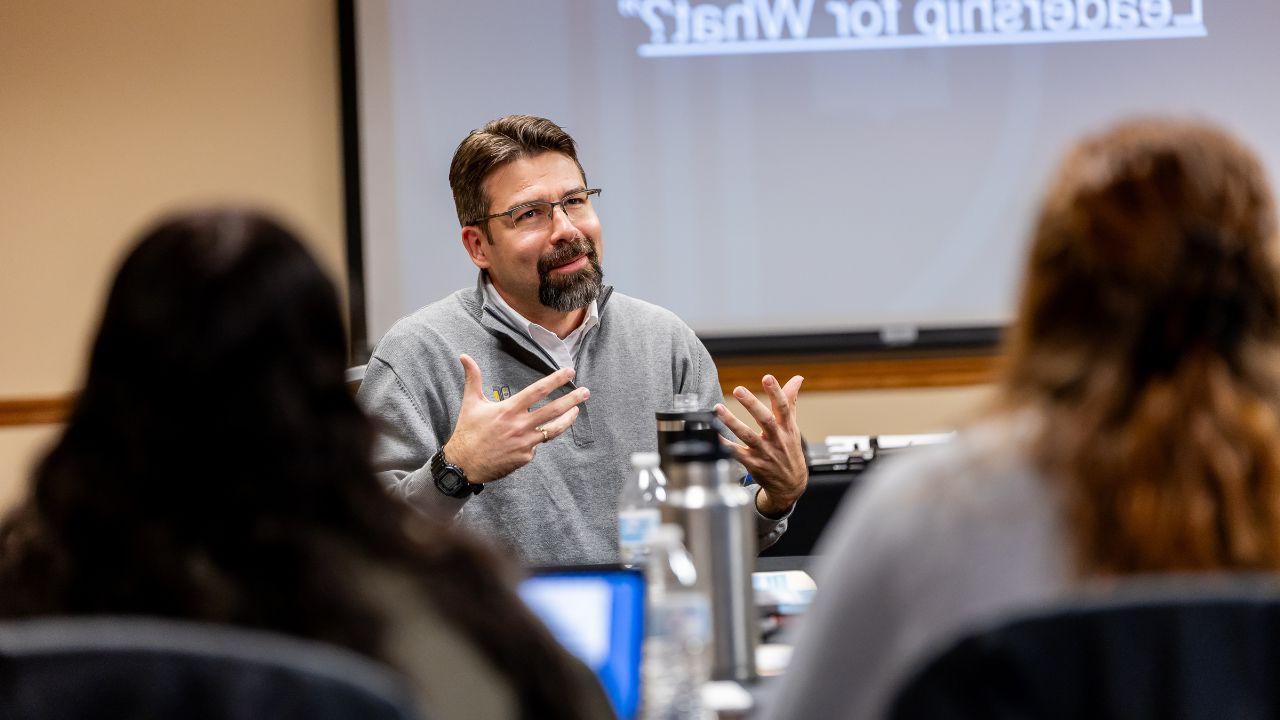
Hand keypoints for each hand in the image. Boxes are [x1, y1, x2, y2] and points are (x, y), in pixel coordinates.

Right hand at [443, 354, 588, 484]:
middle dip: (572, 399)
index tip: (569, 372)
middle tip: (586, 391)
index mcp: (509, 409)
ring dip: (568, 419)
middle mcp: (520, 425)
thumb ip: (473, 378)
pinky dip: (538, 439)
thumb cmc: (467, 432)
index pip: (538, 390)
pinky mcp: (525, 457)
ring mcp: (525, 443)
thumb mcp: (470, 403)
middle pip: (553, 410)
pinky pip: (537, 446)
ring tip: (577, 411)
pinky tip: (536, 436)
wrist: (463, 464)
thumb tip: (464, 356)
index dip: (555, 380)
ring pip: (553, 430)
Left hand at [715, 374, 806, 517]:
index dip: (776, 392)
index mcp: (787, 428)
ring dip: (732, 422)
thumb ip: (791, 401)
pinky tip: (714, 434)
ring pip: (747, 436)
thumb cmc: (789, 450)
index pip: (783, 407)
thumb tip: (797, 378)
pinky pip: (736, 453)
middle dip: (752, 404)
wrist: (790, 484)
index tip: (767, 378)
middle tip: (738, 389)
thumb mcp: (792, 427)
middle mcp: (776, 439)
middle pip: (765, 420)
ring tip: (718, 408)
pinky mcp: (753, 464)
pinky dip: (725, 444)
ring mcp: (764, 452)